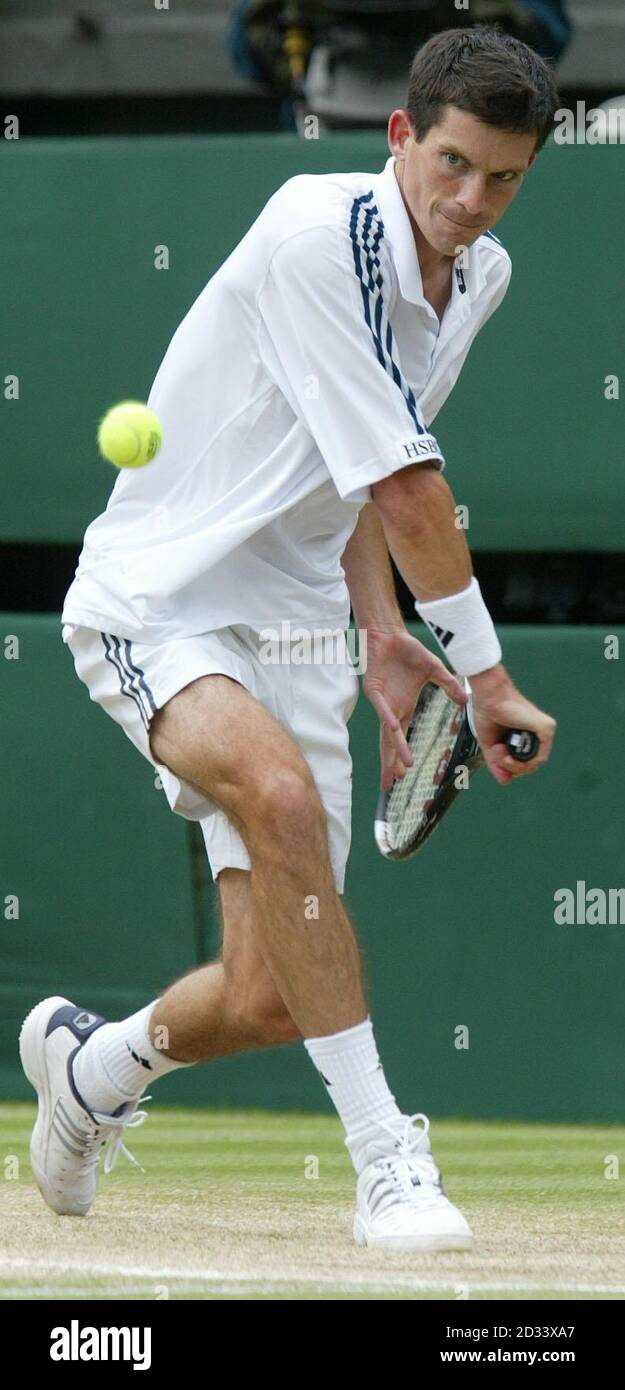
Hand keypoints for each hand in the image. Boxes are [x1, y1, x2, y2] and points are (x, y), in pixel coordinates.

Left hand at [363, 625, 466, 790]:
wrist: (388, 633)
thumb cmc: (407, 650)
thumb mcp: (435, 670)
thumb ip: (449, 686)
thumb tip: (466, 701)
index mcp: (403, 706)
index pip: (401, 737)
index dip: (400, 756)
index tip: (403, 775)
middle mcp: (392, 708)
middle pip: (390, 742)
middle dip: (390, 763)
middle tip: (390, 785)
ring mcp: (382, 701)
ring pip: (386, 732)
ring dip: (393, 750)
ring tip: (397, 770)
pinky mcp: (375, 690)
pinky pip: (383, 709)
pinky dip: (388, 721)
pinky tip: (393, 732)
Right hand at [469, 664, 556, 785]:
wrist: (487, 697)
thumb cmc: (489, 713)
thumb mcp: (490, 745)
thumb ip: (498, 764)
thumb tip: (505, 782)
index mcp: (527, 735)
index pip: (527, 761)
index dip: (513, 768)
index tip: (498, 762)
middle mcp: (539, 733)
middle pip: (532, 764)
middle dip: (513, 768)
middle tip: (498, 757)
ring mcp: (545, 730)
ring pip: (536, 763)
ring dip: (515, 766)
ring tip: (500, 754)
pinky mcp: (546, 728)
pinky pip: (540, 757)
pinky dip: (523, 762)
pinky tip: (508, 756)